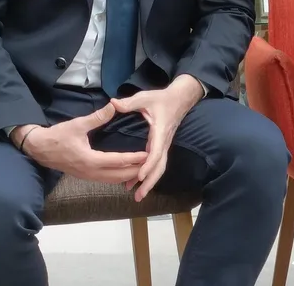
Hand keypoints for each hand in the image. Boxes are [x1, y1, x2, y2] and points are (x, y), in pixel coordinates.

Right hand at [16, 103, 147, 182]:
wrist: (38, 148)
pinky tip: (126, 172)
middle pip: (118, 176)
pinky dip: (118, 177)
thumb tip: (114, 105)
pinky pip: (105, 180)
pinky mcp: (85, 176)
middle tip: (151, 163)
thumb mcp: (77, 124)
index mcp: (90, 160)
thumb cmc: (57, 136)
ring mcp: (87, 176)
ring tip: (142, 169)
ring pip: (112, 180)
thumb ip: (97, 117)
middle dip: (135, 171)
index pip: (117, 161)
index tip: (148, 154)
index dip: (134, 158)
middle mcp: (90, 172)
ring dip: (127, 176)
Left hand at [110, 75, 203, 200]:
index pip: (156, 152)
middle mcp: (164, 142)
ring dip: (150, 182)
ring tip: (138, 195)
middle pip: (160, 166)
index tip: (139, 176)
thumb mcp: (145, 97)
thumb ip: (129, 103)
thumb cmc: (162, 98)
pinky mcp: (161, 146)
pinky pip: (157, 164)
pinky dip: (150, 175)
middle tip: (138, 196)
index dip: (148, 165)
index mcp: (160, 132)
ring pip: (160, 167)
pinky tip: (138, 182)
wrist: (179, 99)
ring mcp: (164, 145)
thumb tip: (113, 104)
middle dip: (150, 182)